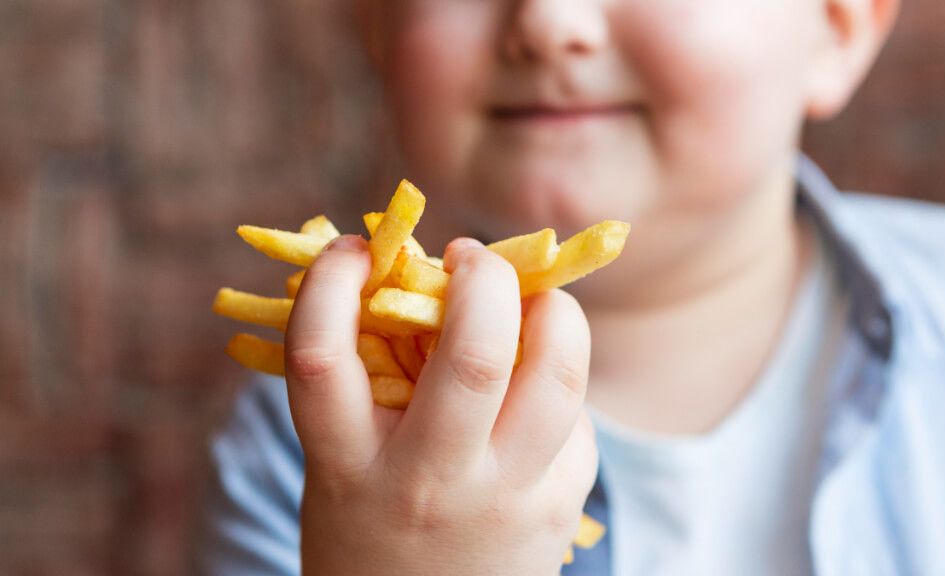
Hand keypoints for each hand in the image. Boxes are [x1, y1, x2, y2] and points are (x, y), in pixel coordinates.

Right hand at [285, 234, 597, 574]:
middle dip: (483, 278)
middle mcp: (428, 483)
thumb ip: (371, 381)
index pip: (321, 357)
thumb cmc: (372, 526)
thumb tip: (423, 275)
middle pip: (475, 357)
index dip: (332, 283)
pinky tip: (536, 388)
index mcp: (347, 466)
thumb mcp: (343, 465)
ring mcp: (505, 499)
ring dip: (555, 312)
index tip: (352, 249)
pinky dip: (558, 380)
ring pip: (558, 376)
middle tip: (469, 258)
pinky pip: (575, 418)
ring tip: (534, 300)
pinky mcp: (561, 506)